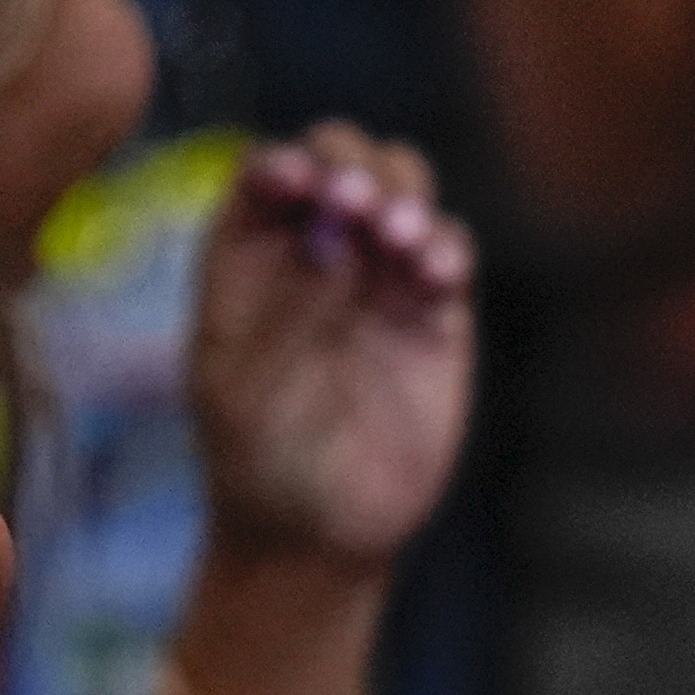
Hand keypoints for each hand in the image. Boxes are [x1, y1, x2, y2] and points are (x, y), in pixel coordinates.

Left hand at [189, 126, 479, 568]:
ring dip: (404, 195)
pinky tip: (433, 272)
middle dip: (353, 164)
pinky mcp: (434, 315)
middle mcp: (316, 249)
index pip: (268, 175)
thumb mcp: (245, 391)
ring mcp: (378, 277)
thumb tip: (337, 244)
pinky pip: (450, 255)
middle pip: (343, 160)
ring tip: (397, 236)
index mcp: (249, 254)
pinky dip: (447, 248)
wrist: (317, 534)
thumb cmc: (256, 462)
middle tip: (355, 203)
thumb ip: (285, 314)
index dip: (287, 164)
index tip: (300, 185)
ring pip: (404, 191)